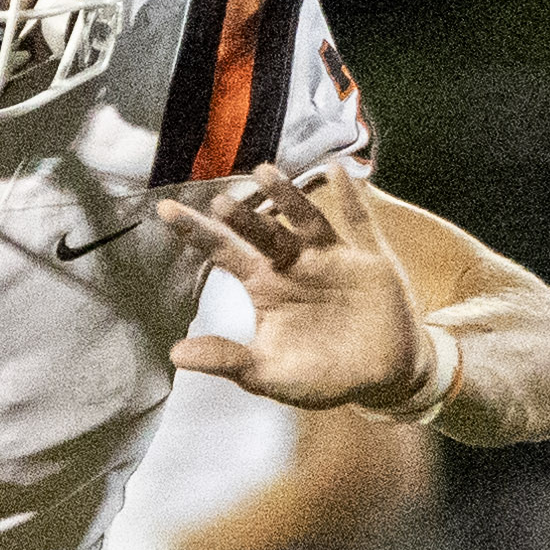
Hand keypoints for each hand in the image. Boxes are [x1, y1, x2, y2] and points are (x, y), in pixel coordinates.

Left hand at [153, 162, 433, 412]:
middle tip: (223, 204)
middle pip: (263, 234)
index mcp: (265, 284)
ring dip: (288, 198)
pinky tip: (340, 172)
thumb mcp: (269, 374)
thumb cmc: (323, 375)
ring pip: (305, 221)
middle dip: (244, 219)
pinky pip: (360, 226)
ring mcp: (331, 257)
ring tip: (266, 174)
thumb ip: (228, 360)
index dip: (197, 231)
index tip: (165, 209)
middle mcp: (294, 263)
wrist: (383, 378)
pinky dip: (353, 200)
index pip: (224, 252)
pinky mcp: (368, 261)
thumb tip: (176, 355)